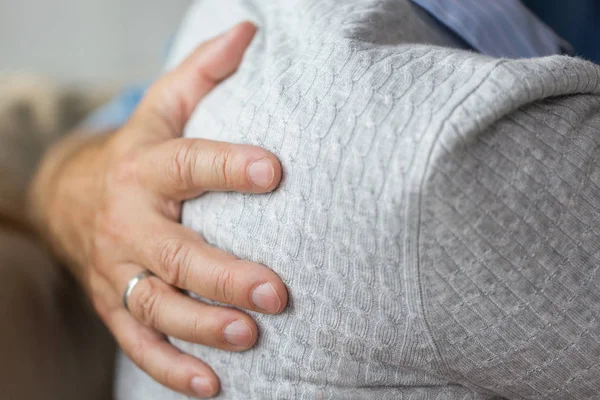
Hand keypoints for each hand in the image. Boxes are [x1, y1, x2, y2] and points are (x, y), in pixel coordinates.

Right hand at [29, 22, 286, 397]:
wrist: (71, 196)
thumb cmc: (138, 153)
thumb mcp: (163, 110)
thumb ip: (203, 74)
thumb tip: (247, 30)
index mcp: (146, 169)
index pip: (189, 163)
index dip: (229, 166)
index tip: (274, 170)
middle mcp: (129, 222)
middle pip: (175, 252)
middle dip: (224, 274)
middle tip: (275, 292)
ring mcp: (118, 270)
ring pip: (157, 305)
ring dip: (201, 327)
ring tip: (248, 338)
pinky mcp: (115, 304)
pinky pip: (139, 342)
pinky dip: (171, 368)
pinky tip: (212, 384)